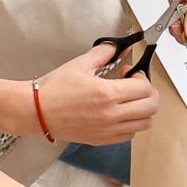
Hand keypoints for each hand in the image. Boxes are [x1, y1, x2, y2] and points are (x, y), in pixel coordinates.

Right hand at [33, 43, 158, 144]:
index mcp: (106, 94)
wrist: (36, 111)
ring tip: (129, 101)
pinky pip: (129, 136)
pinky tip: (119, 114)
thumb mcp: (80, 64)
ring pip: (144, 124)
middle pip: (151, 108)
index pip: (144, 88)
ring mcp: (107, 130)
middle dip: (148, 93)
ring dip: (142, 110)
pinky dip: (131, 124)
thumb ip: (103, 53)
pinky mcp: (101, 140)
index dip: (142, 77)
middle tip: (135, 86)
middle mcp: (110, 114)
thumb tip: (119, 47)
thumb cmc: (54, 89)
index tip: (130, 73)